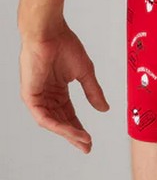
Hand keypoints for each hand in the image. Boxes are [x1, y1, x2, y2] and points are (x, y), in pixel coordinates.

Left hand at [18, 24, 109, 152]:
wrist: (50, 33)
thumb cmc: (64, 45)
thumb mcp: (85, 73)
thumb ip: (93, 92)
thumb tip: (104, 109)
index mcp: (57, 89)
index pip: (68, 113)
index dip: (79, 127)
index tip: (90, 140)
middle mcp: (46, 95)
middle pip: (61, 121)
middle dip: (74, 135)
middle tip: (87, 146)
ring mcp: (37, 96)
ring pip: (52, 122)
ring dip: (68, 132)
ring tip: (83, 140)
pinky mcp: (30, 96)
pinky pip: (43, 117)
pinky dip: (57, 125)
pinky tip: (70, 131)